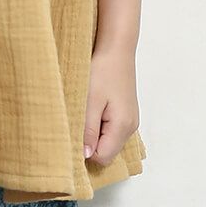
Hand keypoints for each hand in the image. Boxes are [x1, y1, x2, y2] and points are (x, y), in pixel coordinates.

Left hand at [83, 45, 139, 166]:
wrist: (116, 48)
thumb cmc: (102, 70)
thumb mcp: (90, 102)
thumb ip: (88, 131)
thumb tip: (85, 155)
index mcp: (123, 126)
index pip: (102, 158)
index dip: (86, 152)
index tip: (74, 136)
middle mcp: (131, 128)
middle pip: (106, 154)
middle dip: (90, 145)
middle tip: (79, 123)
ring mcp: (130, 122)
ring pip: (108, 144)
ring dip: (94, 136)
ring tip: (87, 115)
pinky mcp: (126, 116)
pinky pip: (110, 133)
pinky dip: (100, 128)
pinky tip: (93, 113)